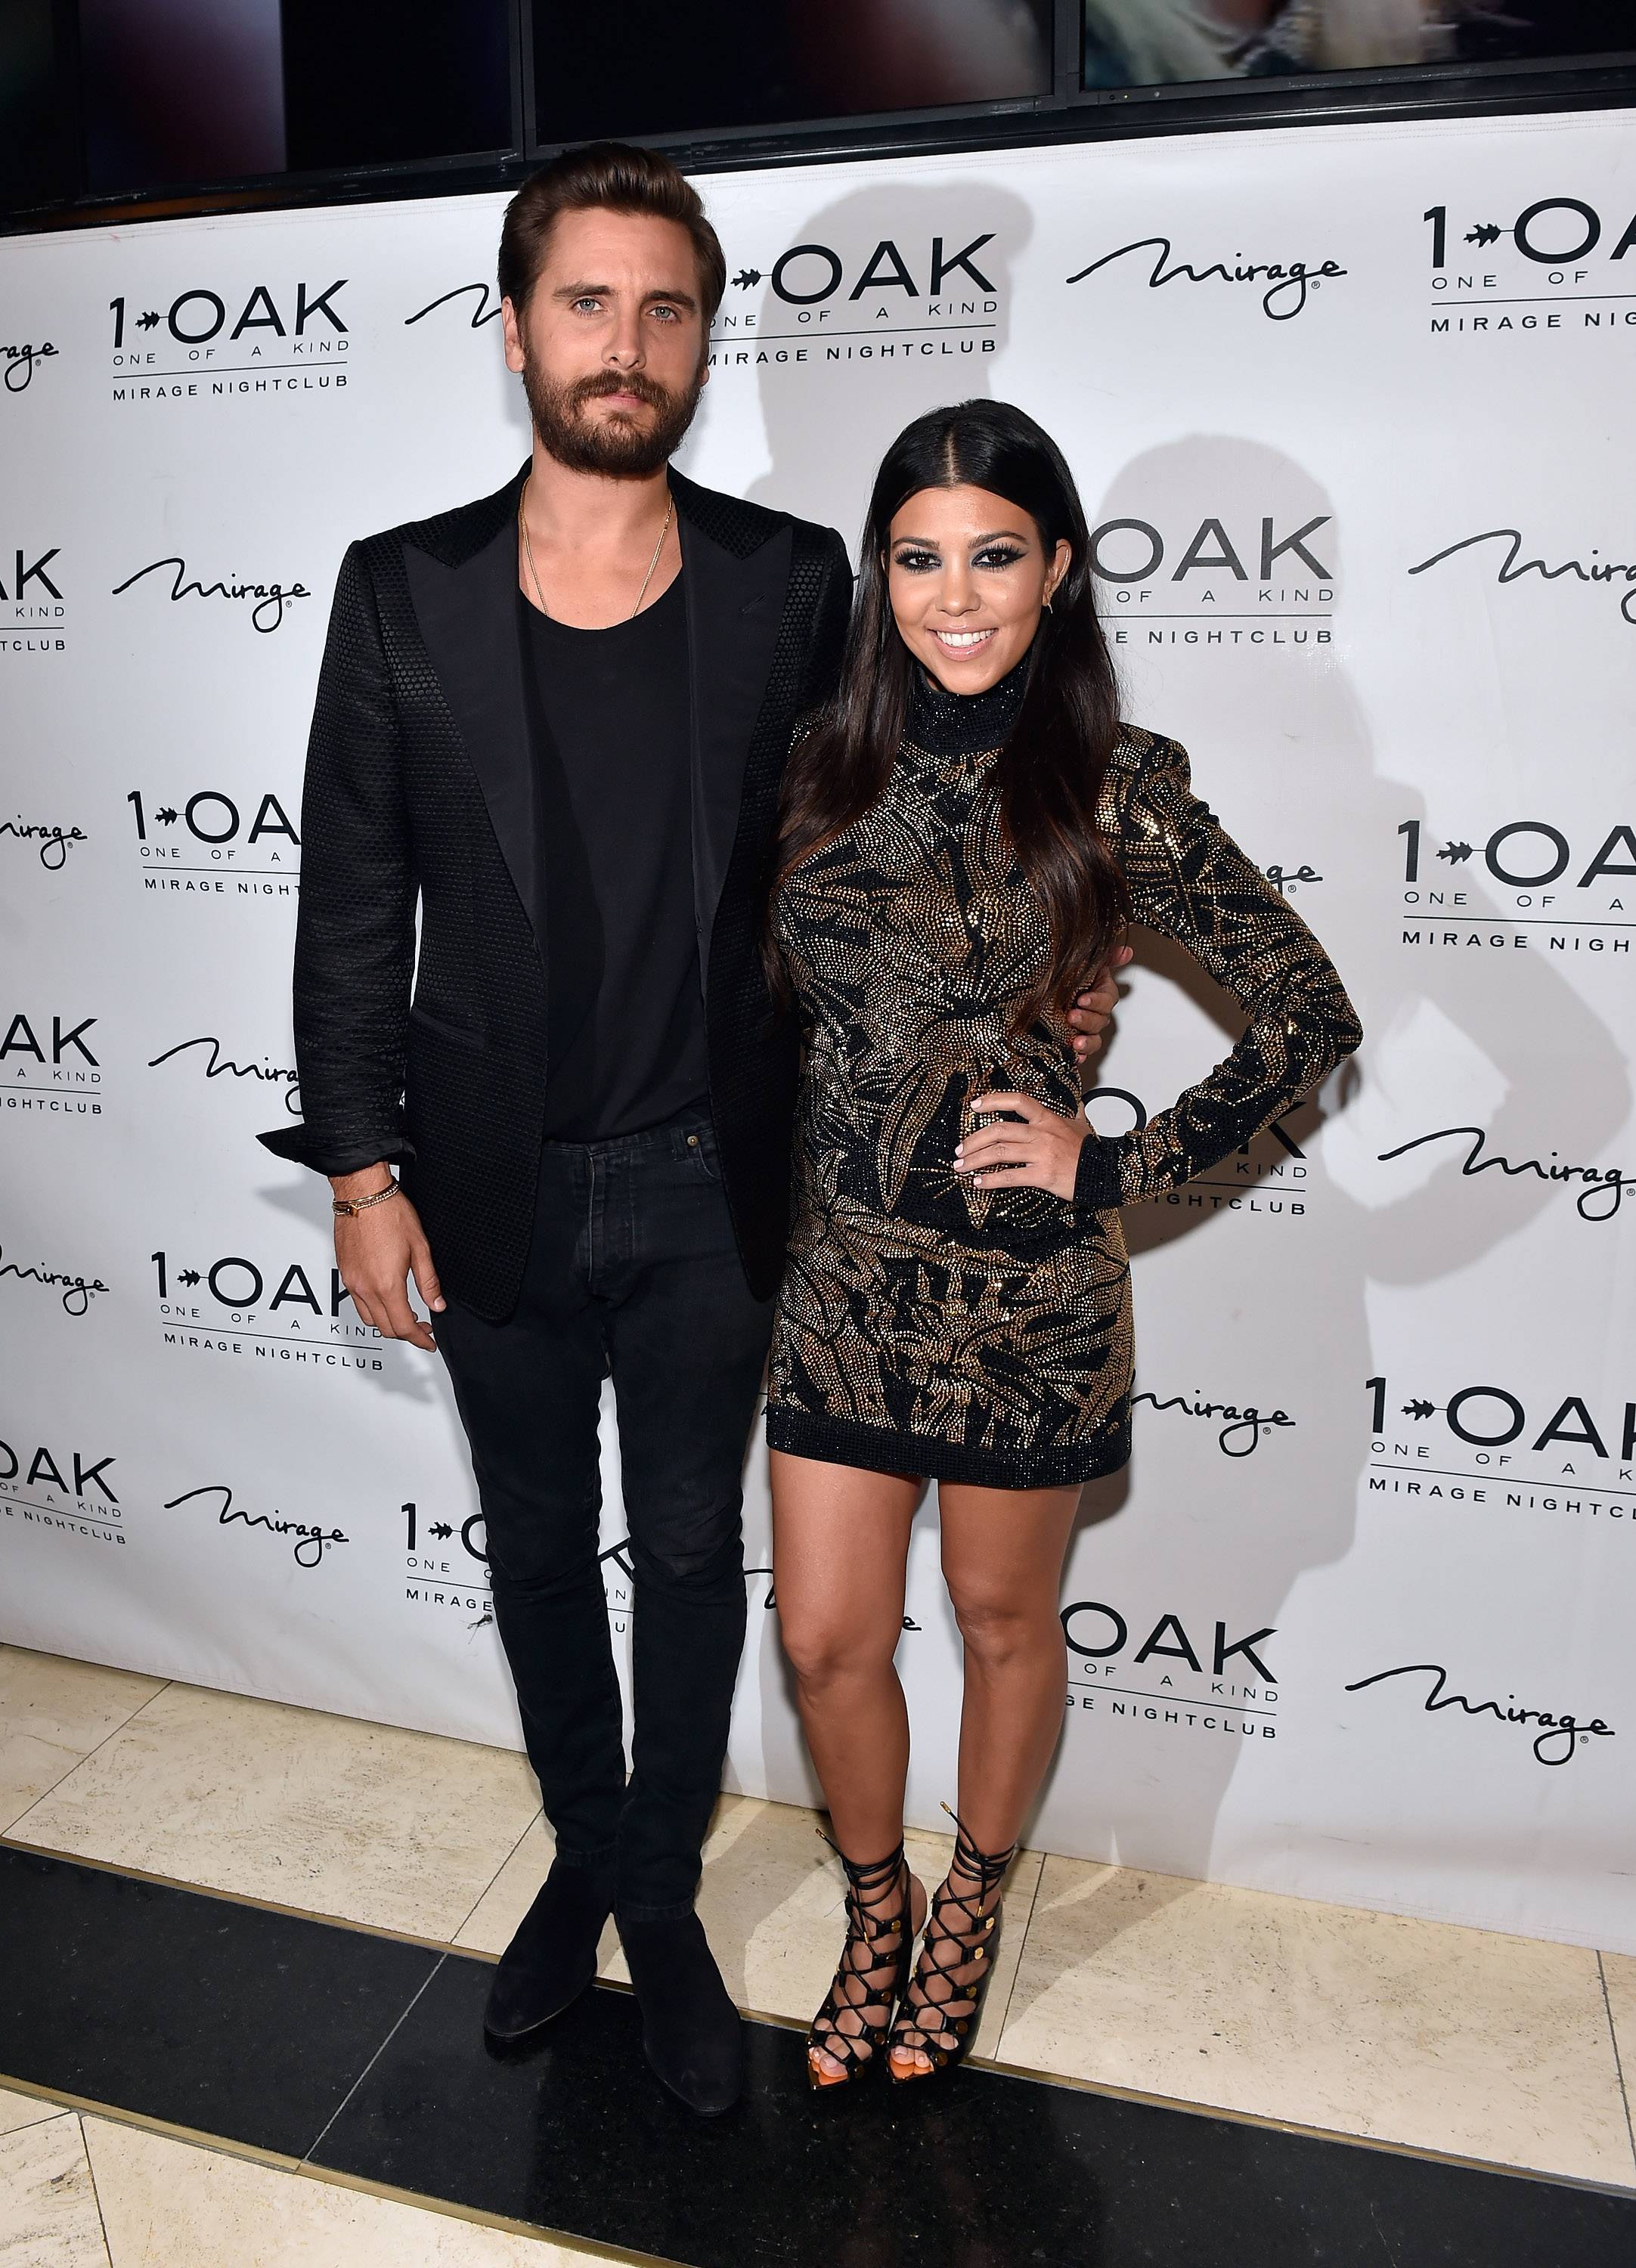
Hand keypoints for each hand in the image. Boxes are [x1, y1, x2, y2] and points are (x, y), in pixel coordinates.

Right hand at [331, 1172, 444, 1350]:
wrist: (362, 1193)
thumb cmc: (391, 1213)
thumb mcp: (420, 1248)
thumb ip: (428, 1282)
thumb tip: (437, 1304)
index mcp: (387, 1285)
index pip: (403, 1327)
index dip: (419, 1339)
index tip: (429, 1341)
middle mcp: (365, 1288)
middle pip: (385, 1328)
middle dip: (406, 1334)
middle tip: (422, 1328)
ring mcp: (352, 1282)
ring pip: (369, 1319)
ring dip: (388, 1323)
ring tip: (406, 1315)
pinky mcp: (344, 1273)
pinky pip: (357, 1303)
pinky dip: (373, 1310)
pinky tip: (386, 1299)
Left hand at [955, 1092, 1087, 1198]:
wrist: (1105, 1173)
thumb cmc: (1090, 1151)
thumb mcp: (1081, 1123)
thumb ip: (1073, 1110)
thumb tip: (1075, 1099)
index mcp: (1048, 1119)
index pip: (1017, 1101)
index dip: (993, 1100)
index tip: (975, 1106)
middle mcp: (1042, 1133)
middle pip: (998, 1130)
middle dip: (973, 1140)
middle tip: (959, 1149)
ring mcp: (1042, 1154)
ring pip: (999, 1152)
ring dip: (975, 1160)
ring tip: (961, 1166)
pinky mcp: (1043, 1175)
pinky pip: (1010, 1176)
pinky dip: (990, 1180)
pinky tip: (978, 1182)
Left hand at [1065, 945, 1132, 1077]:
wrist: (1050, 992)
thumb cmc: (1071, 977)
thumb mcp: (1088, 964)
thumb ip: (1107, 958)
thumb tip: (1126, 952)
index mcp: (1102, 995)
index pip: (1107, 999)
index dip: (1096, 1001)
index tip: (1082, 999)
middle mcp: (1097, 1014)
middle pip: (1100, 1021)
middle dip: (1086, 1019)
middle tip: (1072, 1016)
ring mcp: (1087, 1030)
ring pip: (1094, 1039)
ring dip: (1087, 1042)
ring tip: (1076, 1043)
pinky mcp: (1075, 1042)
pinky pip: (1082, 1053)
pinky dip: (1079, 1057)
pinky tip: (1075, 1058)